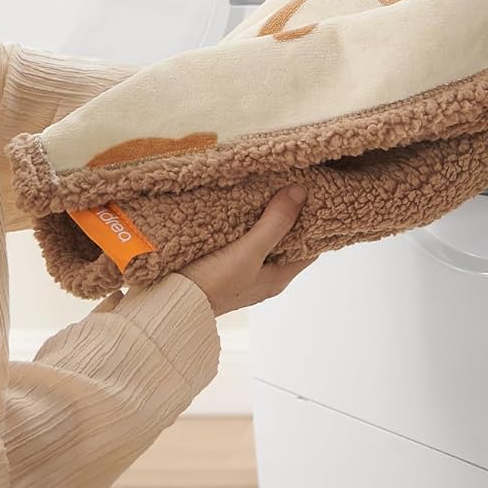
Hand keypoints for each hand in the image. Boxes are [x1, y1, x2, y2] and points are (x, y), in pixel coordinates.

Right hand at [176, 186, 316, 316]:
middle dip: (287, 217)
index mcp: (277, 277)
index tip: (312, 196)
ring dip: (263, 220)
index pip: (308, 248)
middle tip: (287, 185)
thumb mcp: (249, 251)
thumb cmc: (214, 284)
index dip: (313, 223)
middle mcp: (264, 277)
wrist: (174, 302)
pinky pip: (240, 243)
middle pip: (285, 243)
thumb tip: (300, 194)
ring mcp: (243, 273)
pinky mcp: (222, 267)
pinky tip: (235, 210)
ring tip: (262, 190)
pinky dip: (243, 226)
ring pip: (262, 242)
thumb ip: (274, 225)